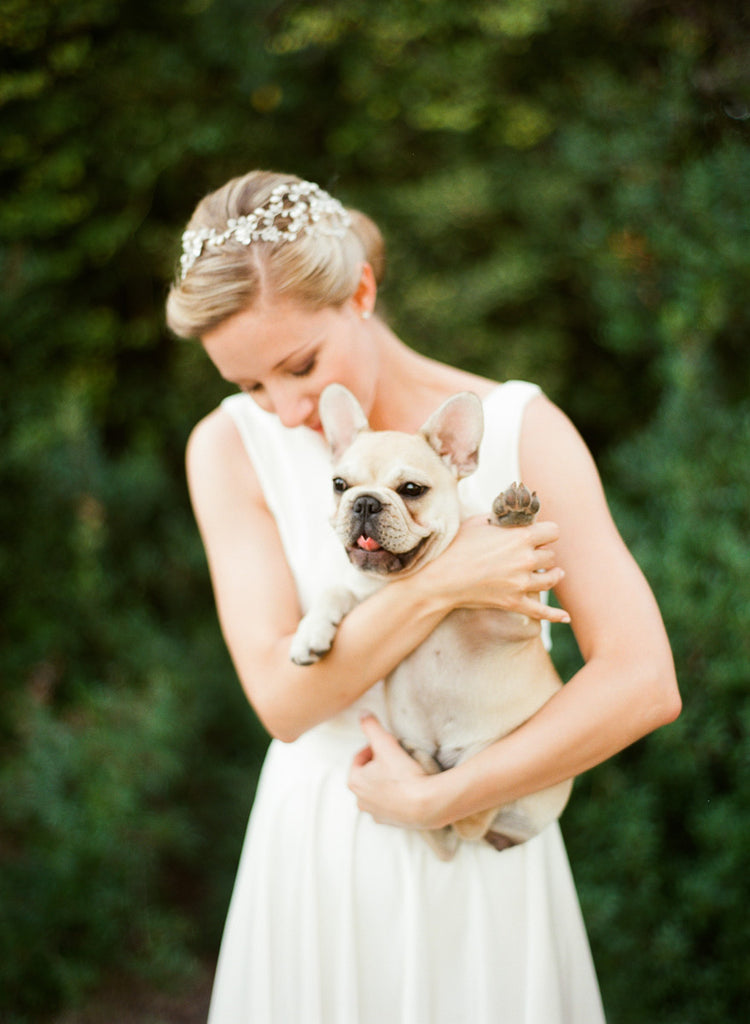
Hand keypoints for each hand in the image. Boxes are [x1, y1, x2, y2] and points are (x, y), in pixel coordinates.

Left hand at [348, 715, 437, 828]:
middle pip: (367, 775)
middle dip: (378, 765)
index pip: (359, 758)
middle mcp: (360, 800)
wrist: (427, 805)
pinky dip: (394, 797)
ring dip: (385, 781)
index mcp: (355, 781)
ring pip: (376, 791)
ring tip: (402, 773)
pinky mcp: (389, 822)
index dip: (373, 748)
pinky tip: (407, 789)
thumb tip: (363, 713)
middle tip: (395, 757)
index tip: (387, 745)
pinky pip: (388, 805)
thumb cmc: (403, 774)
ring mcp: (375, 813)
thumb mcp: (385, 743)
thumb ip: (371, 726)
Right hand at [422, 515, 569, 622]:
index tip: (539, 534)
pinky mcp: (514, 602)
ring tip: (552, 573)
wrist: (442, 579)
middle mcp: (526, 560)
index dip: (546, 532)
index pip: (553, 531)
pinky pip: (541, 611)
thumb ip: (499, 518)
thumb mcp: (477, 522)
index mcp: (520, 537)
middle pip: (551, 555)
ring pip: (551, 579)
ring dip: (552, 575)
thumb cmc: (456, 547)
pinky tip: (566, 617)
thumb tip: (507, 516)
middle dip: (542, 553)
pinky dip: (555, 615)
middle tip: (531, 553)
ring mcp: (522, 583)